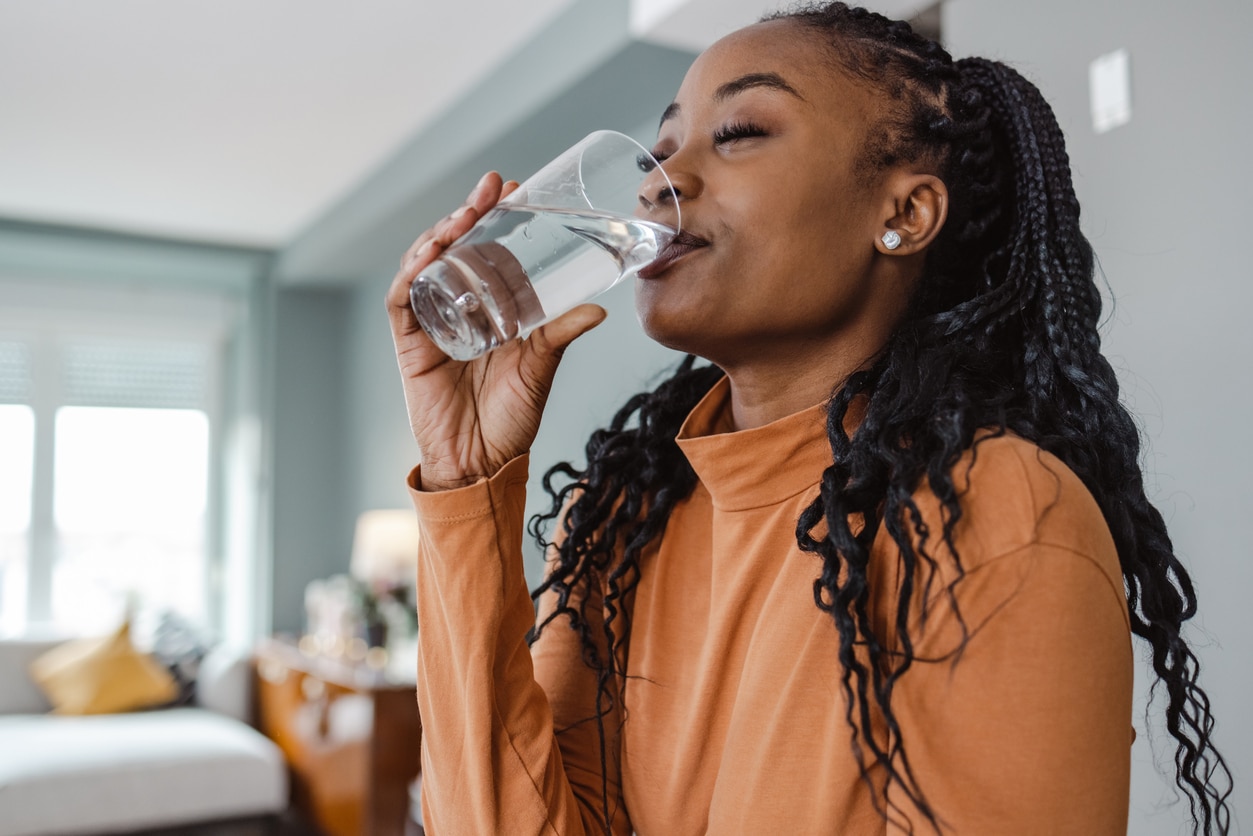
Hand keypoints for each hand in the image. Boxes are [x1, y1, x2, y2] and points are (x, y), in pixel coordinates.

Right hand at [386, 172, 605, 490]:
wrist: (481, 464)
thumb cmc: (511, 421)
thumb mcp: (541, 368)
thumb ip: (560, 335)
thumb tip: (599, 310)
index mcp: (490, 310)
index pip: (487, 252)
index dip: (496, 219)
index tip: (515, 190)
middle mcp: (457, 309)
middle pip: (455, 248)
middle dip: (470, 212)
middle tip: (493, 186)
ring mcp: (430, 323)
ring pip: (426, 263)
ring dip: (442, 231)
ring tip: (467, 210)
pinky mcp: (409, 342)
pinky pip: (403, 297)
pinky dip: (412, 269)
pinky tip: (431, 249)